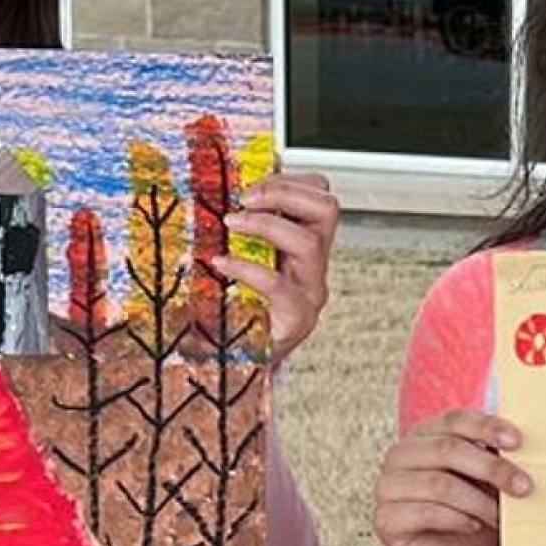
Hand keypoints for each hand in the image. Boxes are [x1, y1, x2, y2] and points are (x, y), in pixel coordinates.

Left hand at [215, 171, 337, 366]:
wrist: (238, 363)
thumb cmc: (237, 308)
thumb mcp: (242, 260)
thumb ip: (242, 230)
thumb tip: (218, 189)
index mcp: (306, 246)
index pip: (321, 197)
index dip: (290, 181)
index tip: (250, 186)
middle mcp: (315, 266)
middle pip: (327, 210)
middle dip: (284, 193)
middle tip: (244, 199)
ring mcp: (310, 292)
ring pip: (309, 242)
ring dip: (266, 224)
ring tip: (231, 224)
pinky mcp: (296, 318)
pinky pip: (277, 284)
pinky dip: (245, 266)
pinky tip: (220, 263)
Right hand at [373, 408, 531, 545]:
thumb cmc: (474, 516)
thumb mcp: (488, 483)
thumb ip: (496, 458)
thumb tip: (523, 442)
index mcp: (424, 436)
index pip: (455, 419)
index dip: (487, 427)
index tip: (518, 442)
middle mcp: (400, 456)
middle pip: (447, 449)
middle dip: (492, 468)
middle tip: (524, 487)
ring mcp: (387, 487)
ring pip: (439, 484)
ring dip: (478, 501)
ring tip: (499, 516)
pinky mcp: (386, 519)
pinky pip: (426, 513)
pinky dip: (458, 519)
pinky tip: (474, 527)